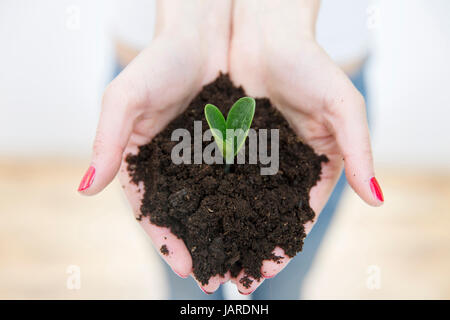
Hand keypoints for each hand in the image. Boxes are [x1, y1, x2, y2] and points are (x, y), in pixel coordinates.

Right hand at [78, 0, 231, 292]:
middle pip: (186, 216)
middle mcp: (176, 166)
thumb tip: (84, 188)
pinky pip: (241, 180)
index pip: (152, 211)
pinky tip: (262, 221)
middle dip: (201, 247)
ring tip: (244, 260)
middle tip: (219, 278)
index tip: (185, 265)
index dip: (165, 240)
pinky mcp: (233, 146)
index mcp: (145, 162)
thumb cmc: (159, 61)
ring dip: (228, 233)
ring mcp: (205, 158)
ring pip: (216, 204)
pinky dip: (249, 203)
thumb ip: (107, 141)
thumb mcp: (125, 97)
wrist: (202, 34)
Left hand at [228, 0, 383, 293]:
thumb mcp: (342, 104)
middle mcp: (280, 167)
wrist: (266, 31)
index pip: (298, 218)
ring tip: (201, 257)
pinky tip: (187, 216)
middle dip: (246, 247)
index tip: (262, 271)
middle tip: (226, 277)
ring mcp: (250, 155)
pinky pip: (211, 174)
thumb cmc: (310, 63)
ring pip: (234, 202)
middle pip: (263, 217)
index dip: (282, 247)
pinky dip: (202, 197)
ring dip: (220, 230)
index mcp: (313, 166)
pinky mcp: (223, 141)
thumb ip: (359, 150)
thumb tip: (379, 198)